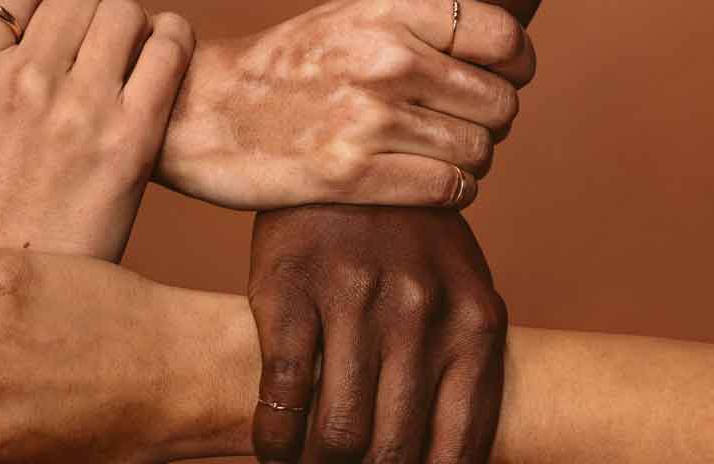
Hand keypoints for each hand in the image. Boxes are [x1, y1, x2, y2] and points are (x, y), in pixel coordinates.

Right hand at [0, 0, 192, 259]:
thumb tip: (27, 40)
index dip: (47, 10)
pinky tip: (171, 48)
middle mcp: (19, 80)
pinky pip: (167, 49)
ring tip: (138, 46)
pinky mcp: (129, 137)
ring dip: (132, 22)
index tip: (62, 29)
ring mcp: (76, 106)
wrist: (9, 293)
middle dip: (93, 13)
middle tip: (106, 40)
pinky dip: (174, 37)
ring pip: (120, 10)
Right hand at [155, 0, 534, 209]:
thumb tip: (501, 47)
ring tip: (430, 156)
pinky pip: (448, 191)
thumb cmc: (283, 69)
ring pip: (477, 153)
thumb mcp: (350, 16)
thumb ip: (418, 24)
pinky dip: (449, 194)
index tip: (494, 81)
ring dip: (467, 163)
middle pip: (499, 105)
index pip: (505, 40)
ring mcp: (368, 117)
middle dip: (487, 123)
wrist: (200, 112)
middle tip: (452, 127)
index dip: (514, 68)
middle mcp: (386, 59)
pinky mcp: (350, 174)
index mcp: (390, 11)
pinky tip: (423, 185)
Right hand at [247, 206, 506, 463]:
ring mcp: (354, 302)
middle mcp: (421, 316)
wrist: (348, 141)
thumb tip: (443, 447)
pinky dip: (274, 439)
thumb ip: (460, 351)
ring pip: (336, 432)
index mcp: (473, 322)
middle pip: (390, 451)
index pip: (455, 451)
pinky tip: (273, 449)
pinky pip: (283, 395)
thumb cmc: (406, 230)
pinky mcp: (290, 290)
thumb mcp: (460, 281)